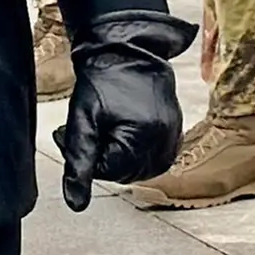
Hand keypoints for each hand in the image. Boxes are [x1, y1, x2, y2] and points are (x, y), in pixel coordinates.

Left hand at [53, 8, 192, 208]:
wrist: (127, 49)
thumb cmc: (102, 81)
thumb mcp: (82, 122)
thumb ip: (78, 164)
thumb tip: (76, 205)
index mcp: (142, 138)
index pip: (107, 173)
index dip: (87, 157)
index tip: (77, 133)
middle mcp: (165, 140)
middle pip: (126, 174)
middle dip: (105, 157)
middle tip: (93, 129)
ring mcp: (174, 135)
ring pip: (142, 169)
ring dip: (122, 157)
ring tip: (109, 129)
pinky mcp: (178, 130)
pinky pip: (157, 157)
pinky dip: (139, 152)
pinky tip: (126, 132)